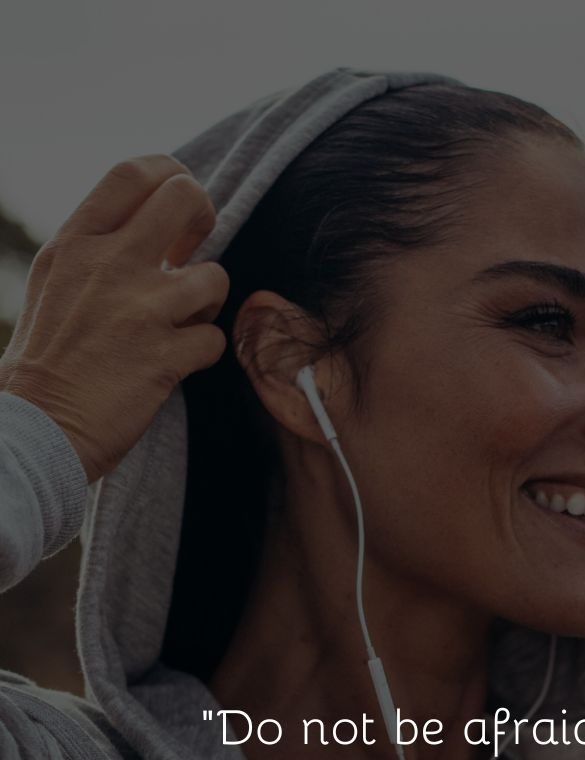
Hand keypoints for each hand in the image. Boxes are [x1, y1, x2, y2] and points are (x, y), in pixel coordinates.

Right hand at [0, 156, 229, 482]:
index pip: (134, 173)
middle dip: (202, 220)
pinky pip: (214, 340)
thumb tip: (138, 230)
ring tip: (182, 320)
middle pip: (185, 198)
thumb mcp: (53, 283)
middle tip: (192, 252)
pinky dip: (204, 352)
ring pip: (215, 276)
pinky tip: (178, 361)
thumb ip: (94, 251)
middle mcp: (111, 266)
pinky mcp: (166, 359)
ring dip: (207, 300)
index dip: (170, 177)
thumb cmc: (43, 362)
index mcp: (77, 242)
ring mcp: (142, 311)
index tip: (174, 207)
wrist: (38, 429)